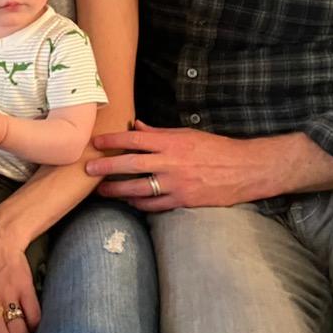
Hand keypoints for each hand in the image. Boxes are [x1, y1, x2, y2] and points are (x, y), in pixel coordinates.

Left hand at [87, 120, 274, 209]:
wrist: (244, 169)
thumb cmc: (216, 148)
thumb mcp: (187, 135)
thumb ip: (160, 133)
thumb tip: (137, 127)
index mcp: (171, 143)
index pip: (134, 140)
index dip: (113, 141)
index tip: (96, 143)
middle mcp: (170, 163)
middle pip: (130, 164)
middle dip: (106, 167)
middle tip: (88, 169)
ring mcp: (176, 184)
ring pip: (138, 188)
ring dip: (117, 190)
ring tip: (101, 191)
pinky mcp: (182, 200)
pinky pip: (154, 205)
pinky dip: (139, 203)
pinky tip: (128, 202)